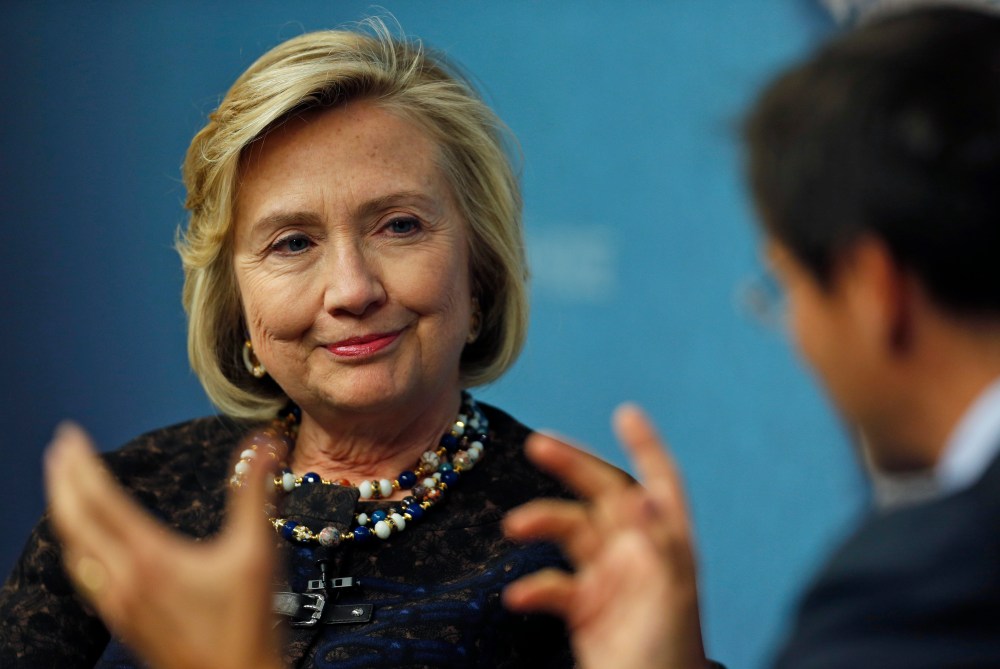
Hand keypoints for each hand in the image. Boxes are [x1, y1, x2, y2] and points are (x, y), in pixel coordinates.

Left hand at [44, 422, 284, 668]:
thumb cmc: (246, 625)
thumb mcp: (256, 550)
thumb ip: (255, 493)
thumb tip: (263, 446)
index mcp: (150, 557)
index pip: (99, 499)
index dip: (80, 463)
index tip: (70, 435)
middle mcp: (123, 579)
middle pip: (74, 521)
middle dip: (61, 480)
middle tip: (60, 448)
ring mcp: (119, 602)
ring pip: (73, 548)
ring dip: (64, 511)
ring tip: (66, 486)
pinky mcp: (123, 619)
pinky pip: (83, 573)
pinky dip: (76, 544)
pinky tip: (87, 544)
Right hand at [503, 404, 708, 668]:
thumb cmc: (668, 654)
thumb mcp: (667, 593)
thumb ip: (653, 541)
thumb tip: (641, 496)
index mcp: (667, 542)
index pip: (661, 481)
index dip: (646, 446)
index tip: (626, 413)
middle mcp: (637, 551)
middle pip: (603, 493)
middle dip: (572, 465)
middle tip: (538, 443)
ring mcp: (608, 576)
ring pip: (570, 531)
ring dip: (542, 521)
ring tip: (516, 527)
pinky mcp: (584, 606)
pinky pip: (553, 584)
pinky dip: (534, 586)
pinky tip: (520, 596)